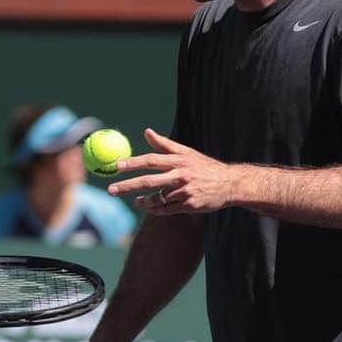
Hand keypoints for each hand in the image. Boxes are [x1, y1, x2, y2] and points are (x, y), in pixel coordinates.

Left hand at [107, 127, 235, 213]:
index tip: (116, 165)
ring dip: (143, 201)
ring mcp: (184, 191)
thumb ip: (165, 144)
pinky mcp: (189, 206)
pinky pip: (166, 210)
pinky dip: (156, 209)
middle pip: (148, 181)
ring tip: (136, 201)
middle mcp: (180, 175)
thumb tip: (146, 132)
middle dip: (127, 186)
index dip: (132, 162)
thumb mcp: (187, 153)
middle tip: (111, 189)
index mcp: (178, 160)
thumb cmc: (204, 167)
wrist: (229, 184)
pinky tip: (149, 207)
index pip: (151, 160)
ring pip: (157, 198)